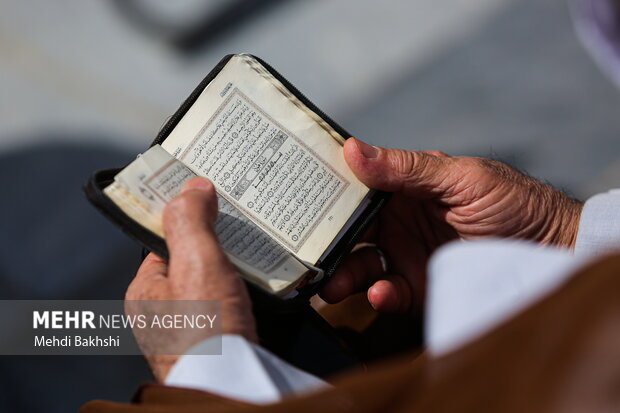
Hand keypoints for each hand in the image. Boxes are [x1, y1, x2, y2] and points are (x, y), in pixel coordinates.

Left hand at [125, 177, 255, 381]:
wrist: (230, 387)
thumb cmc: (206, 332)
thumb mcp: (198, 263)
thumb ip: (191, 221)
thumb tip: (192, 187)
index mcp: (146, 290)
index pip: (166, 241)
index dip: (189, 219)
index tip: (214, 202)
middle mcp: (163, 312)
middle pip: (193, 262)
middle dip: (219, 245)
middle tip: (245, 227)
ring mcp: (189, 330)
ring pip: (215, 284)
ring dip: (237, 271)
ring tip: (261, 253)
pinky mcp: (216, 343)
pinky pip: (230, 306)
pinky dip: (246, 294)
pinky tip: (264, 288)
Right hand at [320, 138, 581, 312]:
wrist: (552, 247)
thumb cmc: (513, 201)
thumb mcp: (461, 177)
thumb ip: (407, 168)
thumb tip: (352, 149)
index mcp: (404, 187)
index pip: (356, 187)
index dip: (326, 193)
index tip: (296, 200)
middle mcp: (398, 220)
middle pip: (349, 231)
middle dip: (326, 243)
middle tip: (306, 255)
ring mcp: (406, 253)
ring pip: (361, 265)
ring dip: (343, 275)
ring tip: (332, 286)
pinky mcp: (419, 286)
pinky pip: (389, 292)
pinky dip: (380, 295)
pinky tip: (381, 293)